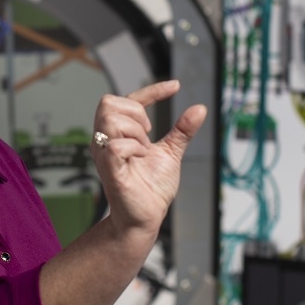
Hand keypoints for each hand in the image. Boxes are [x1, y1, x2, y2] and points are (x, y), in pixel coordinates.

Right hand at [90, 80, 207, 242]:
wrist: (145, 218)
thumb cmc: (151, 189)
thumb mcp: (171, 153)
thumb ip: (182, 131)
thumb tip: (199, 109)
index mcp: (118, 134)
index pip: (128, 100)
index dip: (152, 90)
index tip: (176, 86)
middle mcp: (106, 140)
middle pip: (109, 102)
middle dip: (135, 112)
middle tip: (149, 135)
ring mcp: (104, 153)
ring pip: (110, 118)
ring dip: (135, 131)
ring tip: (144, 149)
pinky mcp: (108, 168)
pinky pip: (116, 145)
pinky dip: (135, 148)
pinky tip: (141, 158)